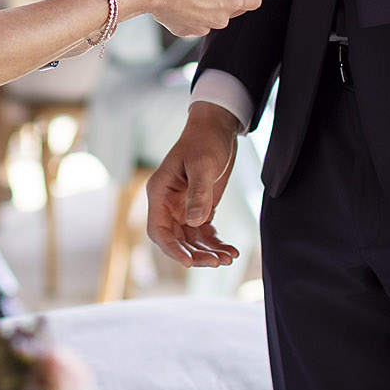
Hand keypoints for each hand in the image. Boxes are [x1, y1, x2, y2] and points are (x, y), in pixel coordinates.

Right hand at [147, 104, 241, 266]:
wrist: (217, 127)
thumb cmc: (204, 140)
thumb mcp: (202, 164)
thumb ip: (198, 194)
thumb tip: (194, 223)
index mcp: (160, 192)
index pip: (158, 230)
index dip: (171, 249)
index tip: (188, 262)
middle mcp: (168, 204)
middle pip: (175, 241)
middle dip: (194, 255)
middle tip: (216, 262)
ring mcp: (183, 208)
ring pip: (191, 241)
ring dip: (208, 252)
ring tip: (228, 258)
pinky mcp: (200, 208)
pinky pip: (205, 234)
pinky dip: (216, 244)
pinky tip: (232, 251)